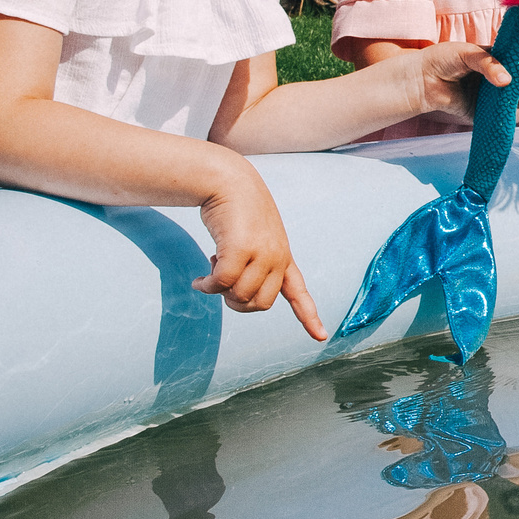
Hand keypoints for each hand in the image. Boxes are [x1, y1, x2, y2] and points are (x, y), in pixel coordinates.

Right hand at [195, 168, 324, 339]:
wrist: (229, 181)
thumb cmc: (238, 211)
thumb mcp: (254, 238)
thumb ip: (252, 264)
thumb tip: (234, 293)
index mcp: (283, 258)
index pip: (299, 291)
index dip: (308, 316)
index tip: (320, 337)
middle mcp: (277, 258)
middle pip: (260, 305)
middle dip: (237, 304)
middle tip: (220, 285)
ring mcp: (261, 254)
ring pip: (240, 297)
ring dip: (219, 293)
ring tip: (210, 272)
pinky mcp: (239, 249)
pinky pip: (220, 284)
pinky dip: (206, 287)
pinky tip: (198, 280)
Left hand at [407, 41, 515, 118]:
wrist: (420, 79)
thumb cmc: (441, 59)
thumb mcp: (468, 54)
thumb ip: (488, 64)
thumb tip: (507, 81)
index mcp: (489, 61)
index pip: (511, 63)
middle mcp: (489, 79)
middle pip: (512, 83)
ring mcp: (484, 96)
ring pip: (507, 100)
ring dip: (517, 99)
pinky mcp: (478, 112)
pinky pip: (495, 114)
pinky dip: (504, 113)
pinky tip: (511, 109)